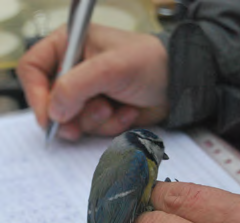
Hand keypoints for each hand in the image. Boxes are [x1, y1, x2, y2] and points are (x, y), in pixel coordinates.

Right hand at [16, 24, 168, 140]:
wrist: (177, 84)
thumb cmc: (149, 64)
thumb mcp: (110, 68)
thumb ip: (76, 86)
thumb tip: (53, 111)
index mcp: (69, 47)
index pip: (34, 69)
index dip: (36, 94)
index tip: (49, 117)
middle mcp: (75, 72)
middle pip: (51, 102)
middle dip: (71, 115)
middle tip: (84, 121)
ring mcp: (88, 95)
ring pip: (73, 120)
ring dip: (96, 120)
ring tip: (115, 108)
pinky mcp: (102, 113)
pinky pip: (95, 129)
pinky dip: (112, 126)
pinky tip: (129, 112)